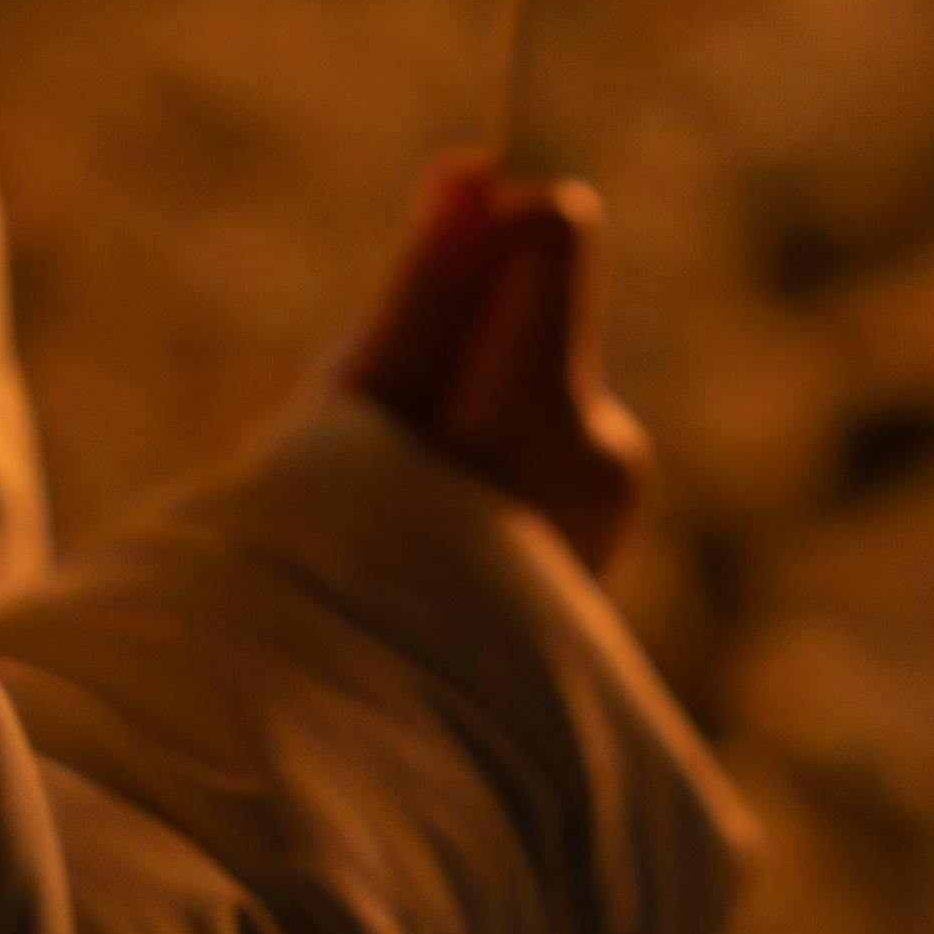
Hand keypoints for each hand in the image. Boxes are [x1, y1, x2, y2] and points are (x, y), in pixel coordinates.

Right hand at [337, 152, 653, 573]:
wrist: (359, 768)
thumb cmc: (329, 576)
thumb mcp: (354, 418)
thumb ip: (428, 293)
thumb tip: (485, 165)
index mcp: (550, 409)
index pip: (552, 235)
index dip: (481, 232)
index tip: (428, 259)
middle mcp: (603, 459)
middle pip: (528, 324)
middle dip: (451, 348)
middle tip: (355, 439)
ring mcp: (602, 521)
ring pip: (523, 398)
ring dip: (456, 421)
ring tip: (371, 512)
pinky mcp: (586, 568)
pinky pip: (528, 472)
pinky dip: (471, 485)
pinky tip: (413, 556)